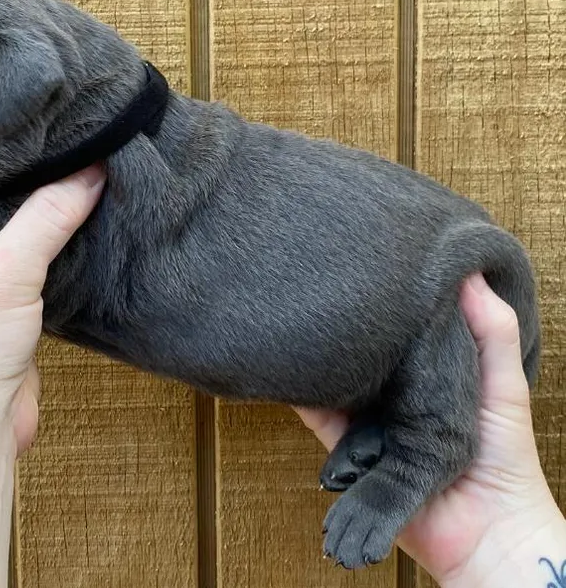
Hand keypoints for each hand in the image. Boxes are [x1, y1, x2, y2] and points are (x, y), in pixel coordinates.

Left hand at [0, 165, 104, 454]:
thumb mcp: (5, 273)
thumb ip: (47, 218)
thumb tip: (91, 170)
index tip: (15, 122)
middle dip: (14, 183)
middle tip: (53, 140)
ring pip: (2, 235)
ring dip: (33, 218)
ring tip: (68, 172)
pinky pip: (21, 264)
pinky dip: (44, 249)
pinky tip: (70, 224)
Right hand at [297, 274, 562, 584]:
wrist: (487, 528)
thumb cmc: (504, 455)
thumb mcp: (504, 382)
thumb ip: (493, 331)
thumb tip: (467, 271)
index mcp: (428, 374)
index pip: (399, 330)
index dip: (385, 302)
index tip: (368, 266)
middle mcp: (393, 393)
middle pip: (362, 353)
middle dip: (346, 327)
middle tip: (325, 286)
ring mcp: (367, 419)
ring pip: (335, 379)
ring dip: (321, 356)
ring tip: (300, 316)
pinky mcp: (347, 448)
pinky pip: (317, 415)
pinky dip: (303, 393)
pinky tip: (291, 366)